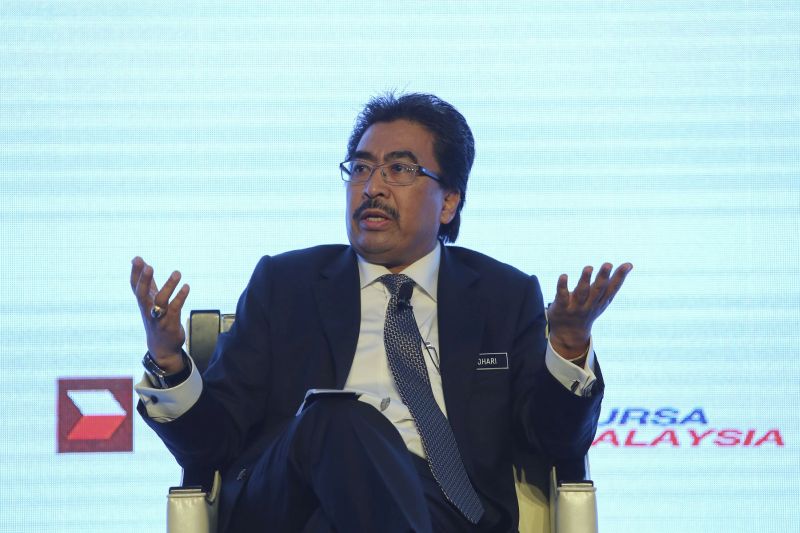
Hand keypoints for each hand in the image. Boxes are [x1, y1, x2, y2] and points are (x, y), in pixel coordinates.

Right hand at [130, 256, 189, 372]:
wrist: (162, 349)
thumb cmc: (156, 320)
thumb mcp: (151, 301)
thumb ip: (149, 283)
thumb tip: (143, 263)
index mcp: (143, 302)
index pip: (135, 286)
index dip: (135, 273)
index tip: (137, 258)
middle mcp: (148, 309)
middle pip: (142, 294)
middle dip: (145, 280)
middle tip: (149, 266)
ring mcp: (158, 318)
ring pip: (161, 301)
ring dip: (168, 286)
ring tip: (177, 272)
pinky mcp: (170, 324)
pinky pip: (175, 309)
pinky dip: (180, 297)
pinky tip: (186, 287)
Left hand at [547, 262, 632, 359]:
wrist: (569, 332)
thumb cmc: (588, 309)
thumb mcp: (603, 299)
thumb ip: (612, 283)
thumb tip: (630, 264)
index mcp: (602, 301)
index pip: (613, 288)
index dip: (620, 276)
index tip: (628, 264)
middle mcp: (590, 304)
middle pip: (598, 290)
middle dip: (603, 277)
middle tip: (608, 264)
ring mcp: (576, 306)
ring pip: (581, 292)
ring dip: (585, 280)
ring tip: (588, 267)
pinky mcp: (561, 307)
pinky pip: (562, 296)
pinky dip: (562, 286)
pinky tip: (564, 276)